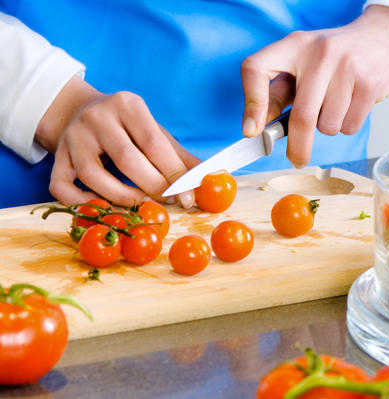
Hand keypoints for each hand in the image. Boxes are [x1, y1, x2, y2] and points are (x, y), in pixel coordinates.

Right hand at [35, 76, 200, 206]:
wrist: (80, 110)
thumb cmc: (127, 127)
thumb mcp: (155, 131)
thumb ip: (180, 156)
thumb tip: (208, 179)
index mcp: (127, 105)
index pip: (155, 144)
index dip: (174, 174)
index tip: (188, 197)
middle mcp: (97, 117)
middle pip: (127, 160)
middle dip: (153, 187)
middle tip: (168, 201)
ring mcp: (73, 136)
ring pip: (93, 176)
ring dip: (121, 198)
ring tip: (140, 203)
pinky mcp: (56, 156)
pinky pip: (61, 186)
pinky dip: (81, 203)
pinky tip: (102, 206)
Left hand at [241, 5, 388, 167]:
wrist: (386, 35)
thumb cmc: (338, 56)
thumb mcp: (305, 63)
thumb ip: (281, 92)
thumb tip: (258, 128)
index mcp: (294, 45)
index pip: (256, 68)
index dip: (252, 104)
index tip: (252, 131)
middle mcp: (319, 53)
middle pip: (301, 116)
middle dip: (298, 147)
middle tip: (297, 159)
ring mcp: (346, 67)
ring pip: (327, 126)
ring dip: (330, 127)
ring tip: (338, 104)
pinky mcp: (369, 83)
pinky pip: (349, 126)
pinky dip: (348, 125)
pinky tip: (353, 103)